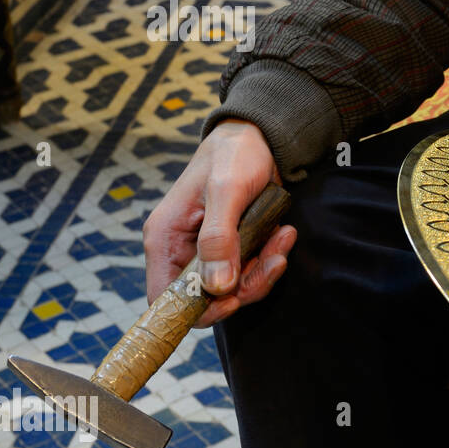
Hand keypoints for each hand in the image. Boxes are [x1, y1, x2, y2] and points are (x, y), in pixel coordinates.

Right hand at [143, 119, 296, 326]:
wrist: (260, 137)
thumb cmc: (235, 155)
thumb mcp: (226, 190)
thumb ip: (219, 237)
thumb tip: (215, 286)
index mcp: (165, 238)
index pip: (164, 297)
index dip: (195, 310)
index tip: (233, 300)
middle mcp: (182, 250)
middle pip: (207, 298)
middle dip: (245, 286)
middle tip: (274, 261)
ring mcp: (208, 251)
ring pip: (234, 287)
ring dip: (264, 270)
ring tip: (284, 237)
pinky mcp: (233, 248)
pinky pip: (251, 270)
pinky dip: (270, 258)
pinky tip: (284, 234)